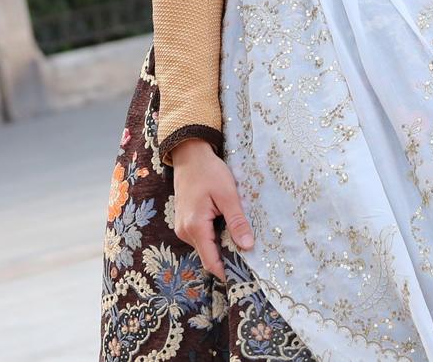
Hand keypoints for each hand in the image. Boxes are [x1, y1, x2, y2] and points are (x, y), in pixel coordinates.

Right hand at [170, 138, 253, 278]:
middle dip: (227, 256)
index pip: (211, 262)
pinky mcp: (184, 223)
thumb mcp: (228, 195)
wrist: (189, 155)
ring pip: (205, 246)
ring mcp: (182, 228)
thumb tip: (248, 246)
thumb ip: (237, 221)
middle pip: (208, 255)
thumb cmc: (209, 171)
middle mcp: (185, 232)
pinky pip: (201, 237)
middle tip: (250, 253)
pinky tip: (226, 225)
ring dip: (221, 244)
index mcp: (195, 227)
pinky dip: (214, 236)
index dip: (227, 272)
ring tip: (239, 234)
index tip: (245, 277)